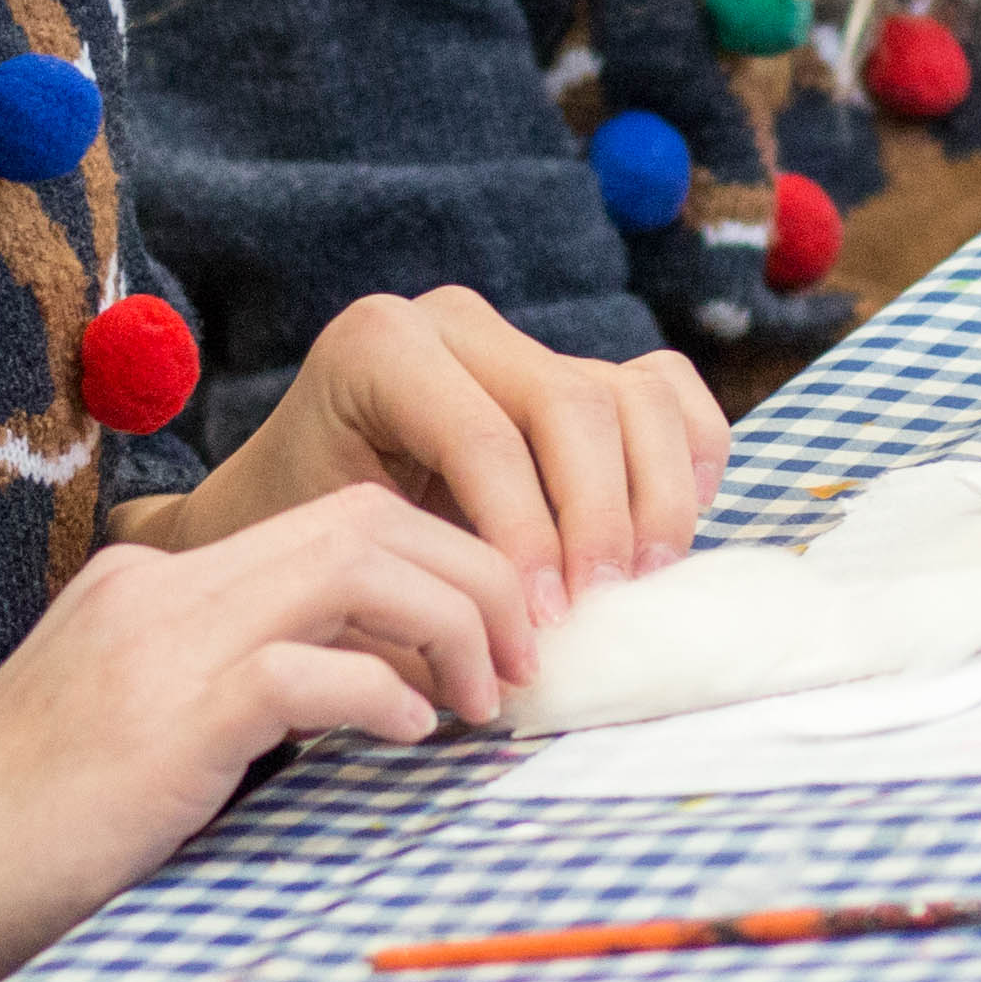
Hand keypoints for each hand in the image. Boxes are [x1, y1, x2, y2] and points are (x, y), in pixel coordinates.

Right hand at [0, 477, 533, 922]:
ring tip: (488, 701)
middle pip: (365, 516)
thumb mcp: (129, 747)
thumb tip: (364, 714)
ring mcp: (155, 644)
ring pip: (358, 561)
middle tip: (522, 663)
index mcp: (150, 587)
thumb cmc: (7, 849)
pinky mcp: (162, 721)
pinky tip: (416, 740)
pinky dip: (388, 692)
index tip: (488, 647)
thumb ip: (226, 707)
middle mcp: (157, 589)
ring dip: (454, 622)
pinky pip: (313, 668)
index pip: (332, 522)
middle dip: (475, 574)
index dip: (438, 566)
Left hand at [149, 286, 721, 629]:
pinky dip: (688, 452)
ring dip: (653, 498)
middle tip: (595, 611)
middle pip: (571, 406)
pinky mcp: (573, 369)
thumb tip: (505, 657)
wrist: (292, 500)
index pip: (482, 437)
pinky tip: (676, 521)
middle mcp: (456, 323)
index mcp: (380, 347)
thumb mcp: (338, 551)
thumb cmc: (306, 537)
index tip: (543, 623)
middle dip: (596, 520)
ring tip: (636, 583)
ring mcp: (522, 341)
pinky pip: (664, 390)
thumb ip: (419, 586)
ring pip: (632, 395)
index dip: (526, 536)